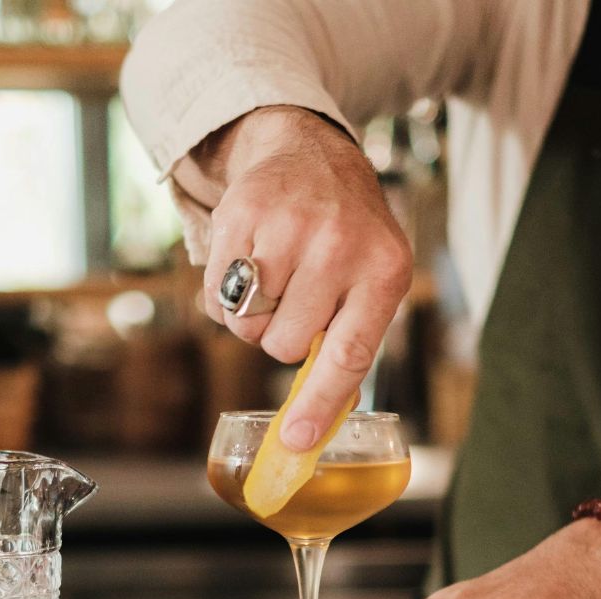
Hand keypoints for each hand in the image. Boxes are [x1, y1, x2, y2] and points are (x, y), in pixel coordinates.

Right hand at [177, 106, 413, 450]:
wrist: (314, 155)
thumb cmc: (349, 236)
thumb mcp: (374, 279)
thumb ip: (351, 343)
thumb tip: (313, 429)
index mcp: (384, 272)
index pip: (349, 354)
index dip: (319, 403)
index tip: (296, 441)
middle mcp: (339, 247)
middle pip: (283, 345)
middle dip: (282, 335)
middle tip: (296, 300)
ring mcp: (289, 227)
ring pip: (245, 324)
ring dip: (251, 317)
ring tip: (274, 278)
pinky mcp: (243, 214)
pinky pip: (216, 295)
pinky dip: (225, 294)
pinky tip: (249, 262)